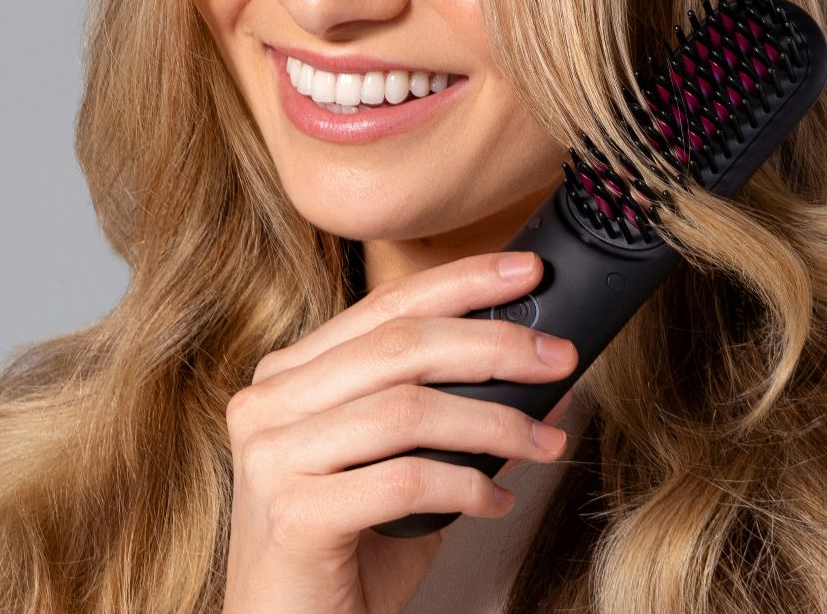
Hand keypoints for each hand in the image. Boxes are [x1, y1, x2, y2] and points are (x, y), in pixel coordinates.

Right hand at [221, 249, 578, 613]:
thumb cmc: (345, 553)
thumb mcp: (402, 469)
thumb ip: (453, 419)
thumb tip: (541, 376)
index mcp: (288, 376)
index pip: (384, 307)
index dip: (461, 283)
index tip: (527, 273)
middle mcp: (268, 403)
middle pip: (400, 346)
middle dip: (495, 344)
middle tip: (559, 357)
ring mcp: (272, 456)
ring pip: (407, 410)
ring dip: (495, 422)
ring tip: (545, 442)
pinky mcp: (292, 513)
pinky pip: (404, 480)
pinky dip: (466, 487)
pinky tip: (496, 501)